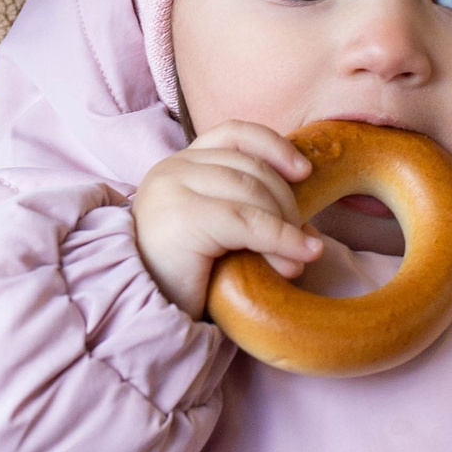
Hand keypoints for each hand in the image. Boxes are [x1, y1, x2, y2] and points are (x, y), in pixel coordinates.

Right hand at [131, 122, 319, 316]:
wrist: (142, 316)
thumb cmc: (180, 282)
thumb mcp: (217, 237)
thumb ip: (249, 215)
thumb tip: (308, 227)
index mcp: (179, 165)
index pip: (235, 134)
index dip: (275, 147)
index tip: (304, 172)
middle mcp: (172, 168)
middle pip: (251, 167)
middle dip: (287, 204)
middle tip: (303, 245)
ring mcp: (174, 187)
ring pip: (252, 191)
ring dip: (285, 227)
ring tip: (296, 262)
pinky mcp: (182, 215)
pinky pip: (247, 221)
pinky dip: (280, 239)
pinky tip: (297, 259)